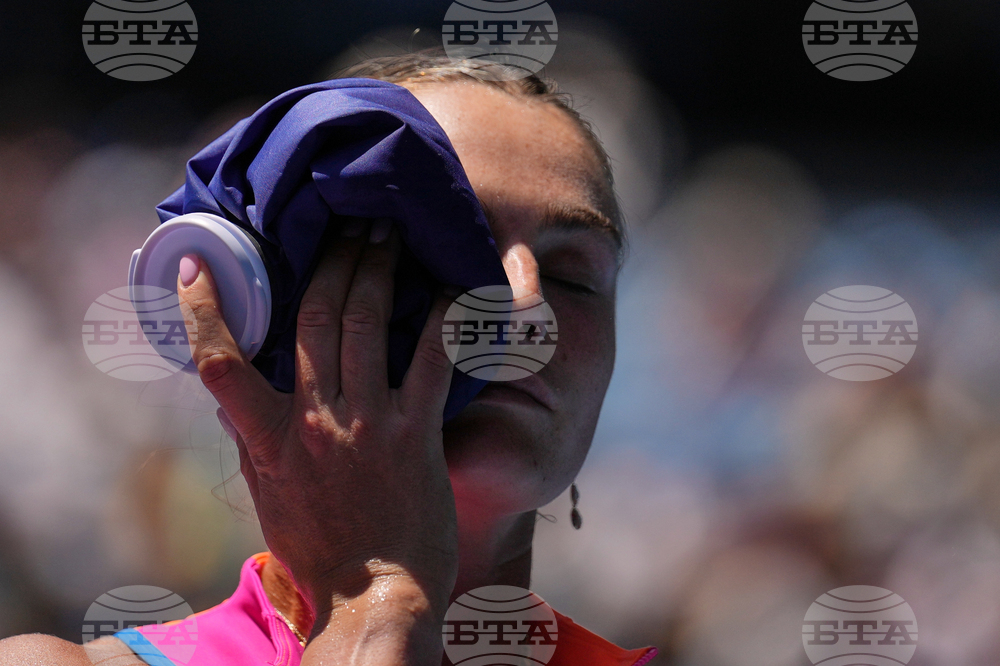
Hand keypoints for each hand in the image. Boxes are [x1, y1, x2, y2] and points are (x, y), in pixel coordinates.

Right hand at [176, 218, 458, 631]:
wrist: (374, 596)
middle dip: (330, 259)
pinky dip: (441, 319)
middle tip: (347, 222)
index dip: (203, 310)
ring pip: (365, 323)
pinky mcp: (416, 433)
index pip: (219, 362)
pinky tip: (450, 286)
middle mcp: (314, 420)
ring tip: (385, 233)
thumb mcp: (267, 495)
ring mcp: (367, 423)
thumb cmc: (320, 550)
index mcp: (267, 438)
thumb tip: (239, 399)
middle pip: (313, 317)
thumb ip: (255, 440)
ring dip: (375, 269)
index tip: (197, 265)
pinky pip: (430, 361)